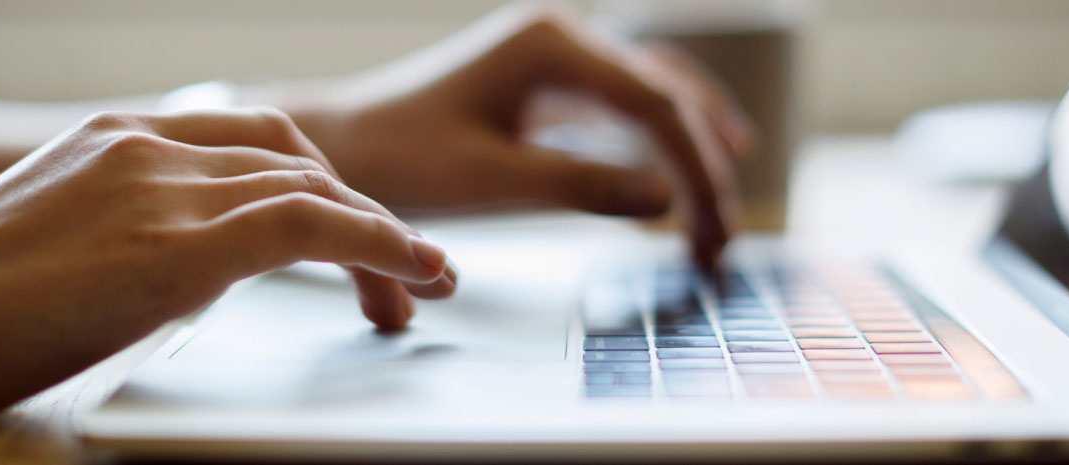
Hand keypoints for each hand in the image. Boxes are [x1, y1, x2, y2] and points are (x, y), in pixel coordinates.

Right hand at [0, 108, 453, 420]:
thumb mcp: (52, 250)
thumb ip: (124, 242)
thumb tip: (176, 278)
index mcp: (115, 140)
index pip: (250, 142)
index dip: (317, 187)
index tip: (350, 238)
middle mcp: (146, 146)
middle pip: (292, 157)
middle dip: (358, 212)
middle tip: (400, 278)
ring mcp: (160, 188)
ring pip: (313, 186)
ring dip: (384, 238)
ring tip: (421, 289)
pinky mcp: (176, 244)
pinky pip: (311, 223)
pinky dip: (378, 243)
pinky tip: (413, 271)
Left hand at [262, 4, 753, 269]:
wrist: (343, 143)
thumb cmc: (400, 157)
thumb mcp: (489, 180)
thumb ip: (578, 186)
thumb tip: (666, 201)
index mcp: (549, 45)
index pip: (654, 105)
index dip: (696, 171)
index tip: (713, 233)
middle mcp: (562, 36)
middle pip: (668, 94)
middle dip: (705, 166)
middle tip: (724, 239)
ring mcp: (558, 55)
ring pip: (658, 92)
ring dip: (695, 150)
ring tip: (724, 214)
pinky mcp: (550, 82)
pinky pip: (629, 104)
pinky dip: (664, 142)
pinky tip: (689, 176)